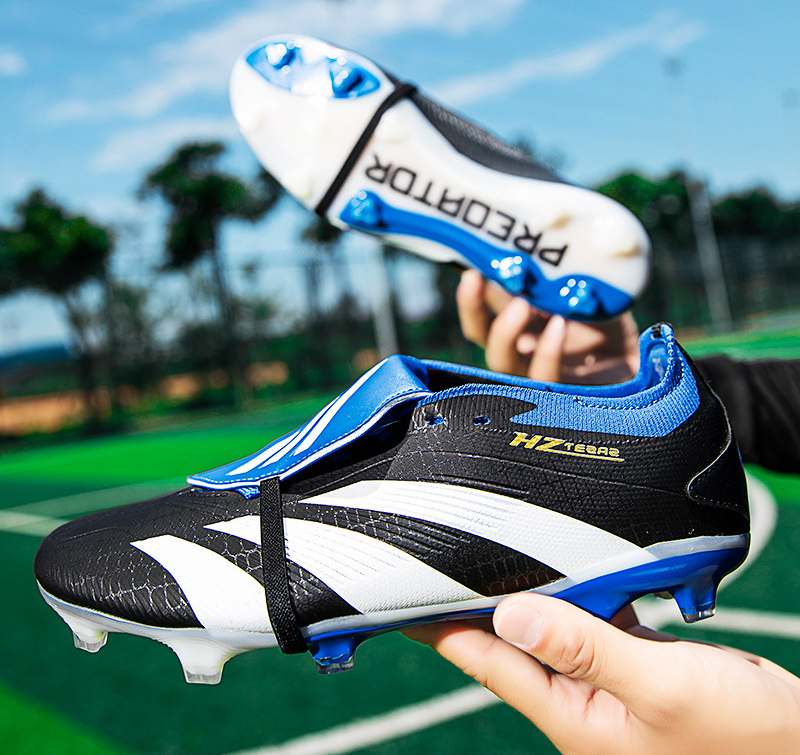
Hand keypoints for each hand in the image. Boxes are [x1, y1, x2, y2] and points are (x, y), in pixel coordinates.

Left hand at [407, 594, 799, 754]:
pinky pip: (587, 621)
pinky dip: (577, 592)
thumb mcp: (661, 688)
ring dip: (525, 592)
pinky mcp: (631, 663)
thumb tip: (509, 616)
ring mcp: (604, 680)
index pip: (487, 663)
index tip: (402, 598)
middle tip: (445, 555)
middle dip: (476, 602)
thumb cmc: (742, 737)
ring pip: (548, 625)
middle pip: (509, 641)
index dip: (441, 629)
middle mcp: (578, 699)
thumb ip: (584, 648)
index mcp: (572, 716)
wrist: (796, 744)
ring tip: (494, 549)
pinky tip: (570, 564)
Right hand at [457, 270, 639, 384]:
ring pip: (501, 361)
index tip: (470, 263)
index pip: (484, 305)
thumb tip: (552, 233)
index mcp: (521, 318)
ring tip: (520, 304)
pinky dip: (548, 351)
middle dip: (473, 307)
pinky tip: (559, 326)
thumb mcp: (585, 285)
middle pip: (481, 334)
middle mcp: (522, 346)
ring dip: (505, 332)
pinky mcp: (562, 393)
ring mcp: (538, 371)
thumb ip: (563, 270)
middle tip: (475, 278)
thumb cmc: (612, 319)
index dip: (473, 287)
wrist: (647, 355)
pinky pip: (545, 377)